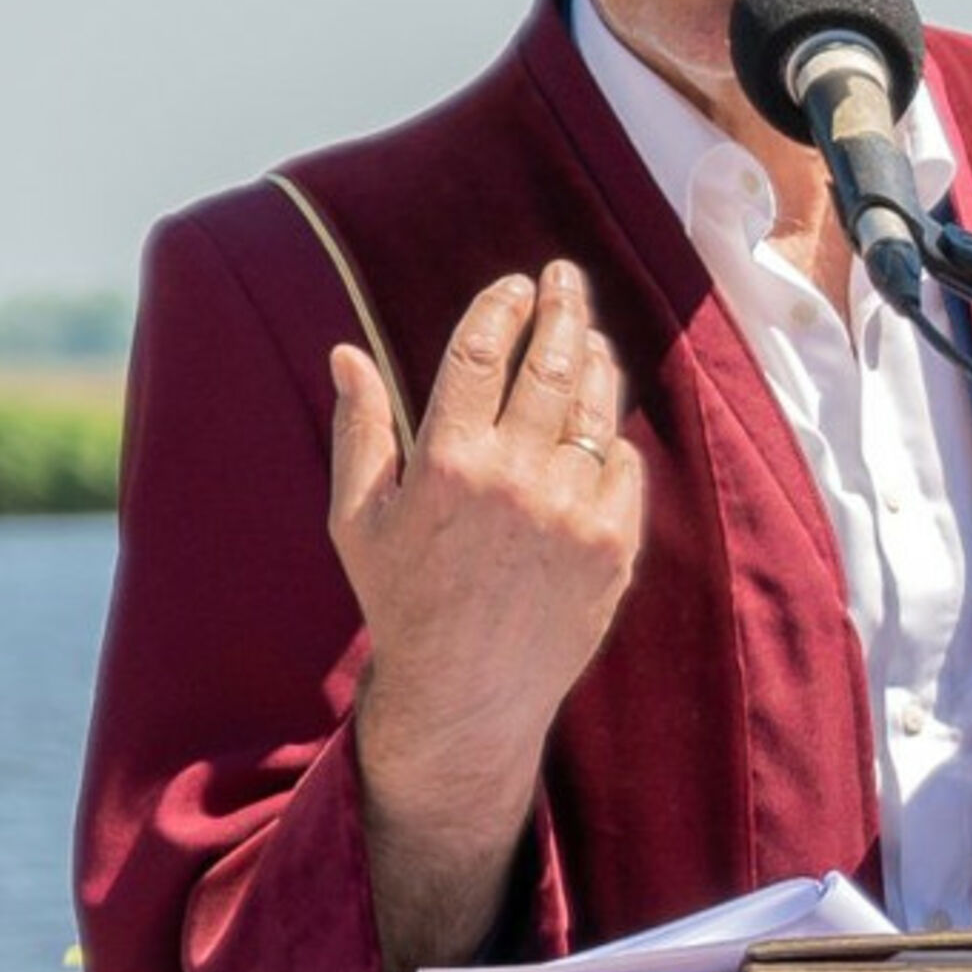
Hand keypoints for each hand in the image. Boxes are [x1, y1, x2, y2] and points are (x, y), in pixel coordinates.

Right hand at [326, 261, 645, 969]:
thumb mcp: (359, 518)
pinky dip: (613, 441)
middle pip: (552, 365)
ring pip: (598, 410)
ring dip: (596, 362)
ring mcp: (573, 512)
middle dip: (563, 309)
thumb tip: (346, 351)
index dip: (502, 308)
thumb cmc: (403, 602)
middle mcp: (517, 479)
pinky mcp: (615, 546)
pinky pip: (626, 468)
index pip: (481, 353)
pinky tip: (599, 428)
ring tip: (589, 337)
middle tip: (566, 278)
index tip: (515, 285)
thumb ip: (361, 430)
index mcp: (449, 464)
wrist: (467, 693)